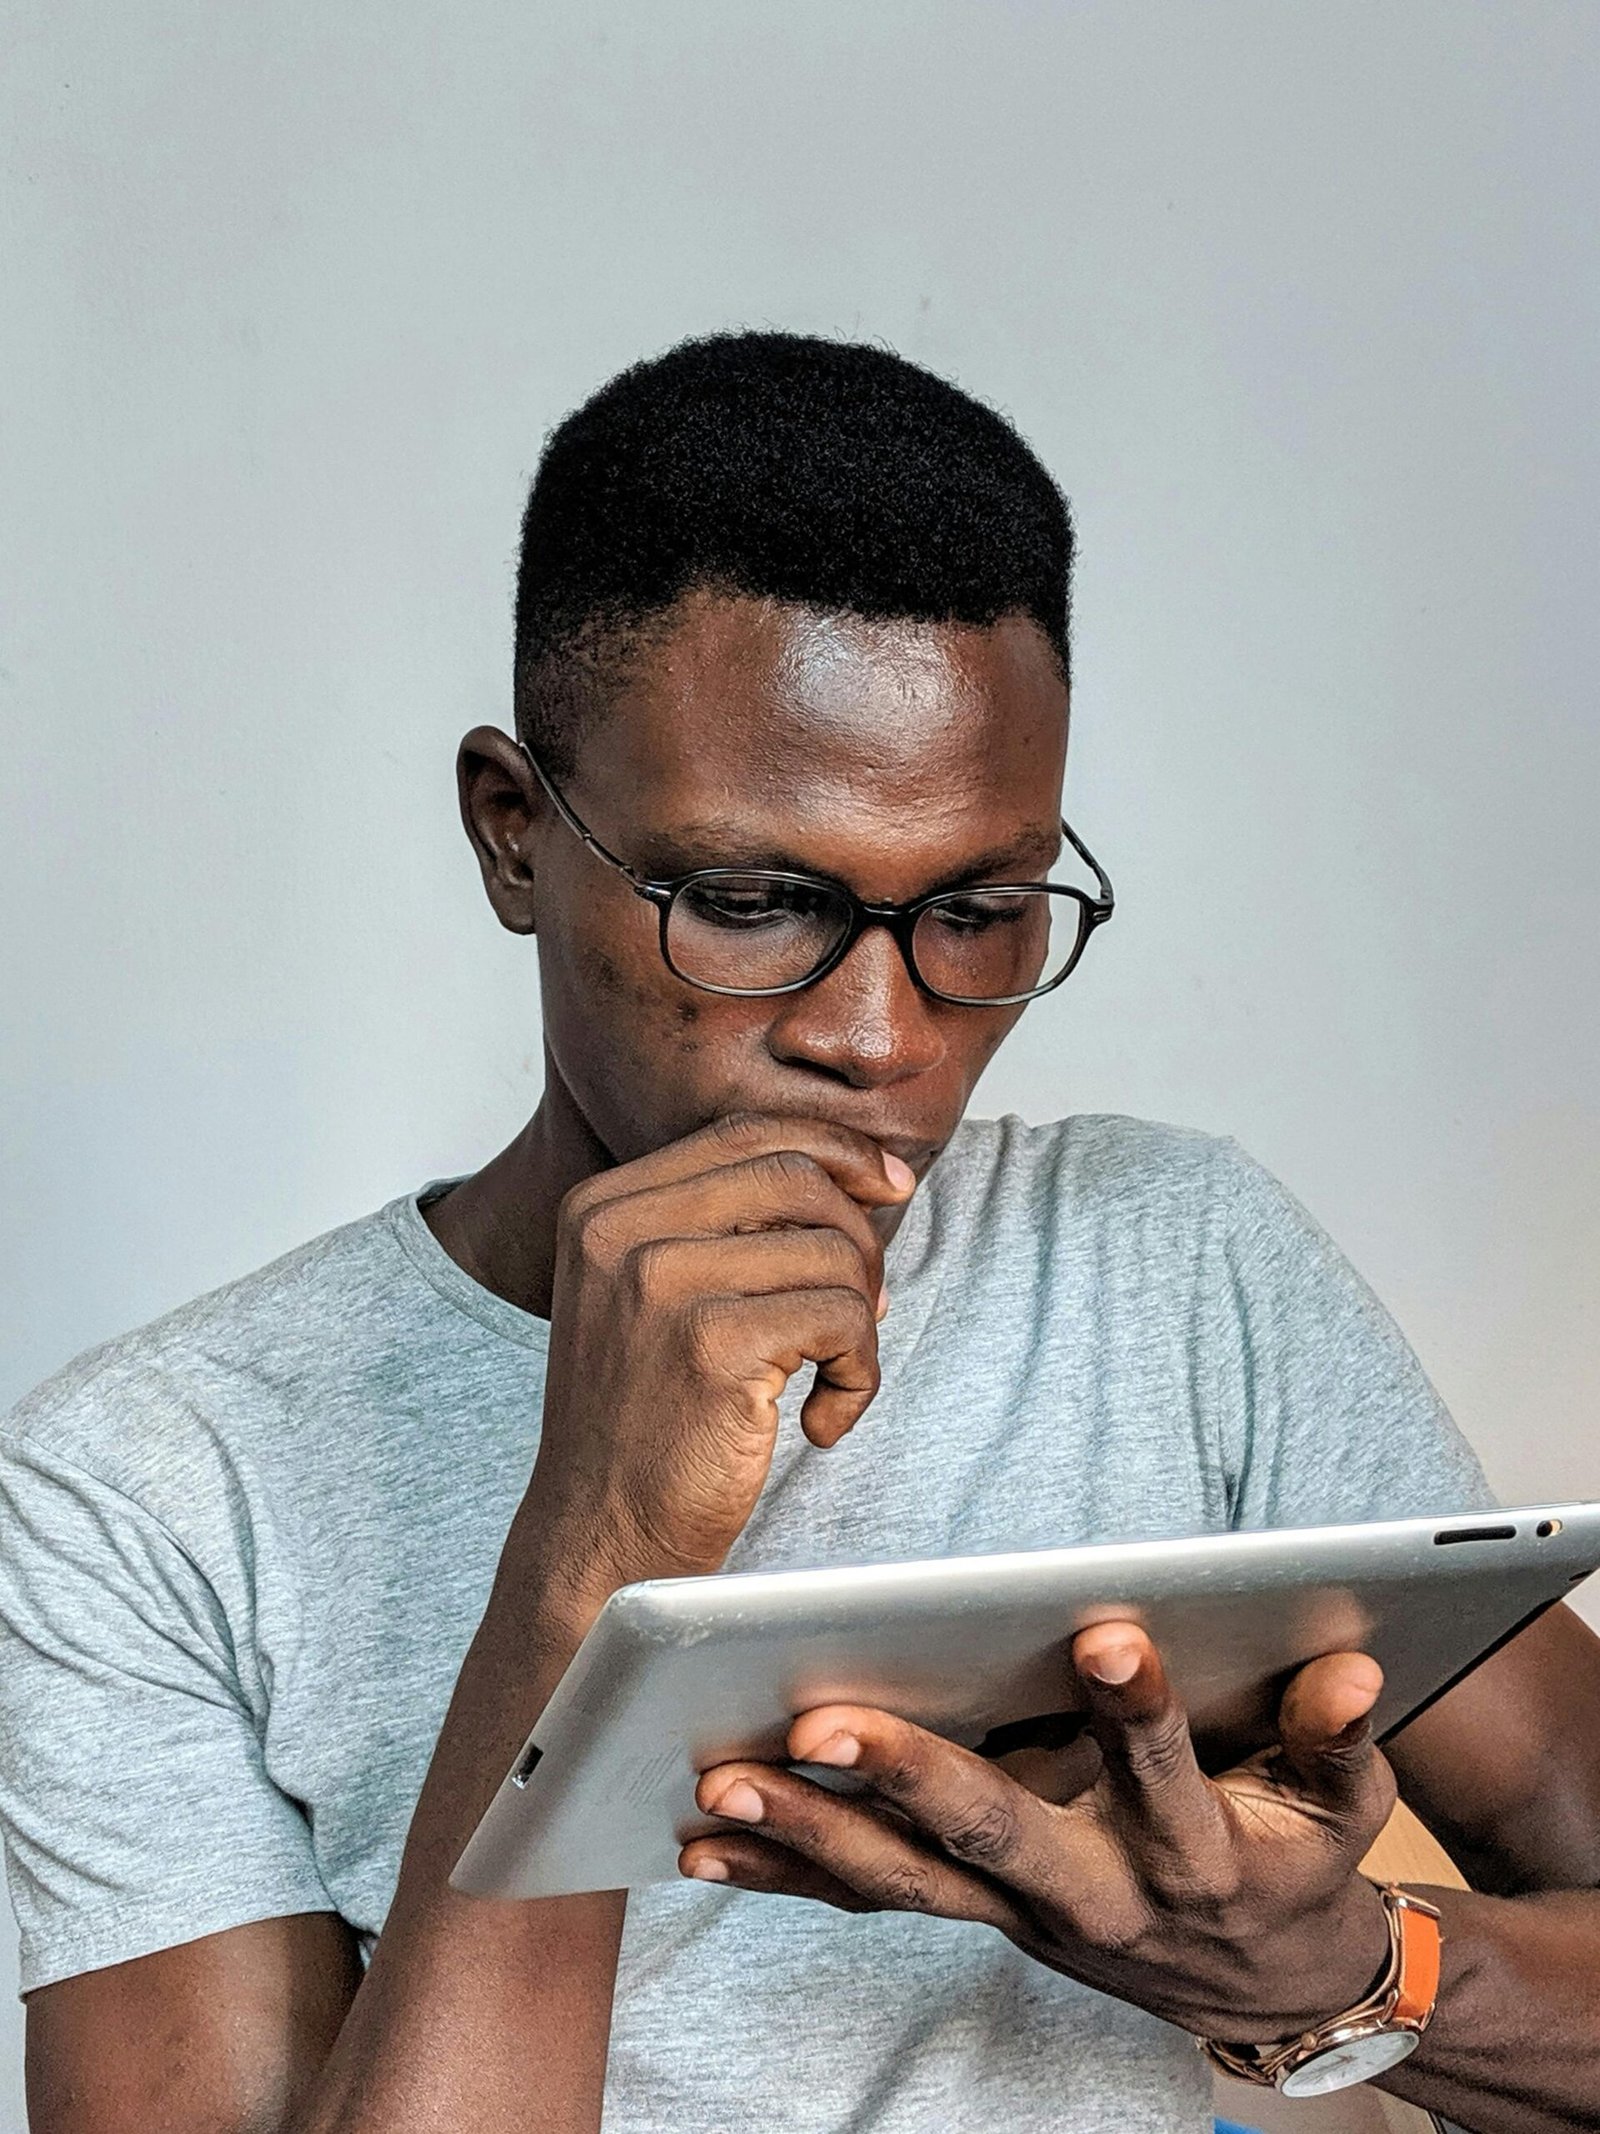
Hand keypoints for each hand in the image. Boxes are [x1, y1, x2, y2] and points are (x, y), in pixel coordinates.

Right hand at [519, 1111, 915, 1607]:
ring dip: (859, 1323)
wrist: (598, 1539)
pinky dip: (858, 1376)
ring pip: (831, 1251)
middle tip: (864, 1310)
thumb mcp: (657, 1296)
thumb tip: (864, 1174)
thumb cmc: (647, 1423)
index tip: (891, 1188)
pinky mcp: (709, 1344)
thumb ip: (727, 1224)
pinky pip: (842, 1320)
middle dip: (860, 1239)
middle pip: (797, 1176)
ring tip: (830, 1378)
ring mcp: (659, 1283)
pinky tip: (822, 1422)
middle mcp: (620, 1229)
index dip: (837, 1149)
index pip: (748, 1133)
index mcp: (603, 1205)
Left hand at [681, 1623, 1397, 2045]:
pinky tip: (704, 1843)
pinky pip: (869, 1902)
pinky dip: (785, 1873)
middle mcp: (1092, 1890)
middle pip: (992, 1833)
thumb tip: (1347, 1668)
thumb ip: (1337, 1739)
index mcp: (1191, 1851)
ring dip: (807, 1833)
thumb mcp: (1342, 1811)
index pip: (1163, 1772)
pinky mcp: (976, 1914)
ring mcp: (1021, 1913)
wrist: (1267, 1985)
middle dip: (905, 1779)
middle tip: (820, 1726)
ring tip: (718, 1783)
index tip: (1108, 1635)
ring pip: (903, 1879)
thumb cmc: (1297, 1864)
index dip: (1142, 1711)